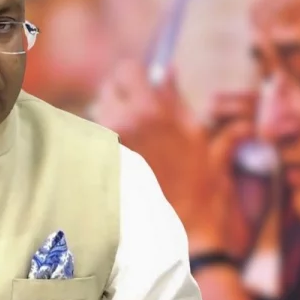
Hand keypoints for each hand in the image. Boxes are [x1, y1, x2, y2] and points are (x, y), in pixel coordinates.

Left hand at [94, 62, 255, 257]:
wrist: (188, 230)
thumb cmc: (201, 184)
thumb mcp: (197, 134)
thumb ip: (176, 98)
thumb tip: (166, 69)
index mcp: (150, 111)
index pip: (126, 70)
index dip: (136, 76)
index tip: (144, 85)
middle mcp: (122, 124)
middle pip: (108, 89)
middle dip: (123, 96)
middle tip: (142, 114)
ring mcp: (109, 147)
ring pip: (100, 115)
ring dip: (113, 119)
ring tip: (137, 139)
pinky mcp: (103, 166)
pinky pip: (98, 141)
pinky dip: (109, 142)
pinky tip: (129, 158)